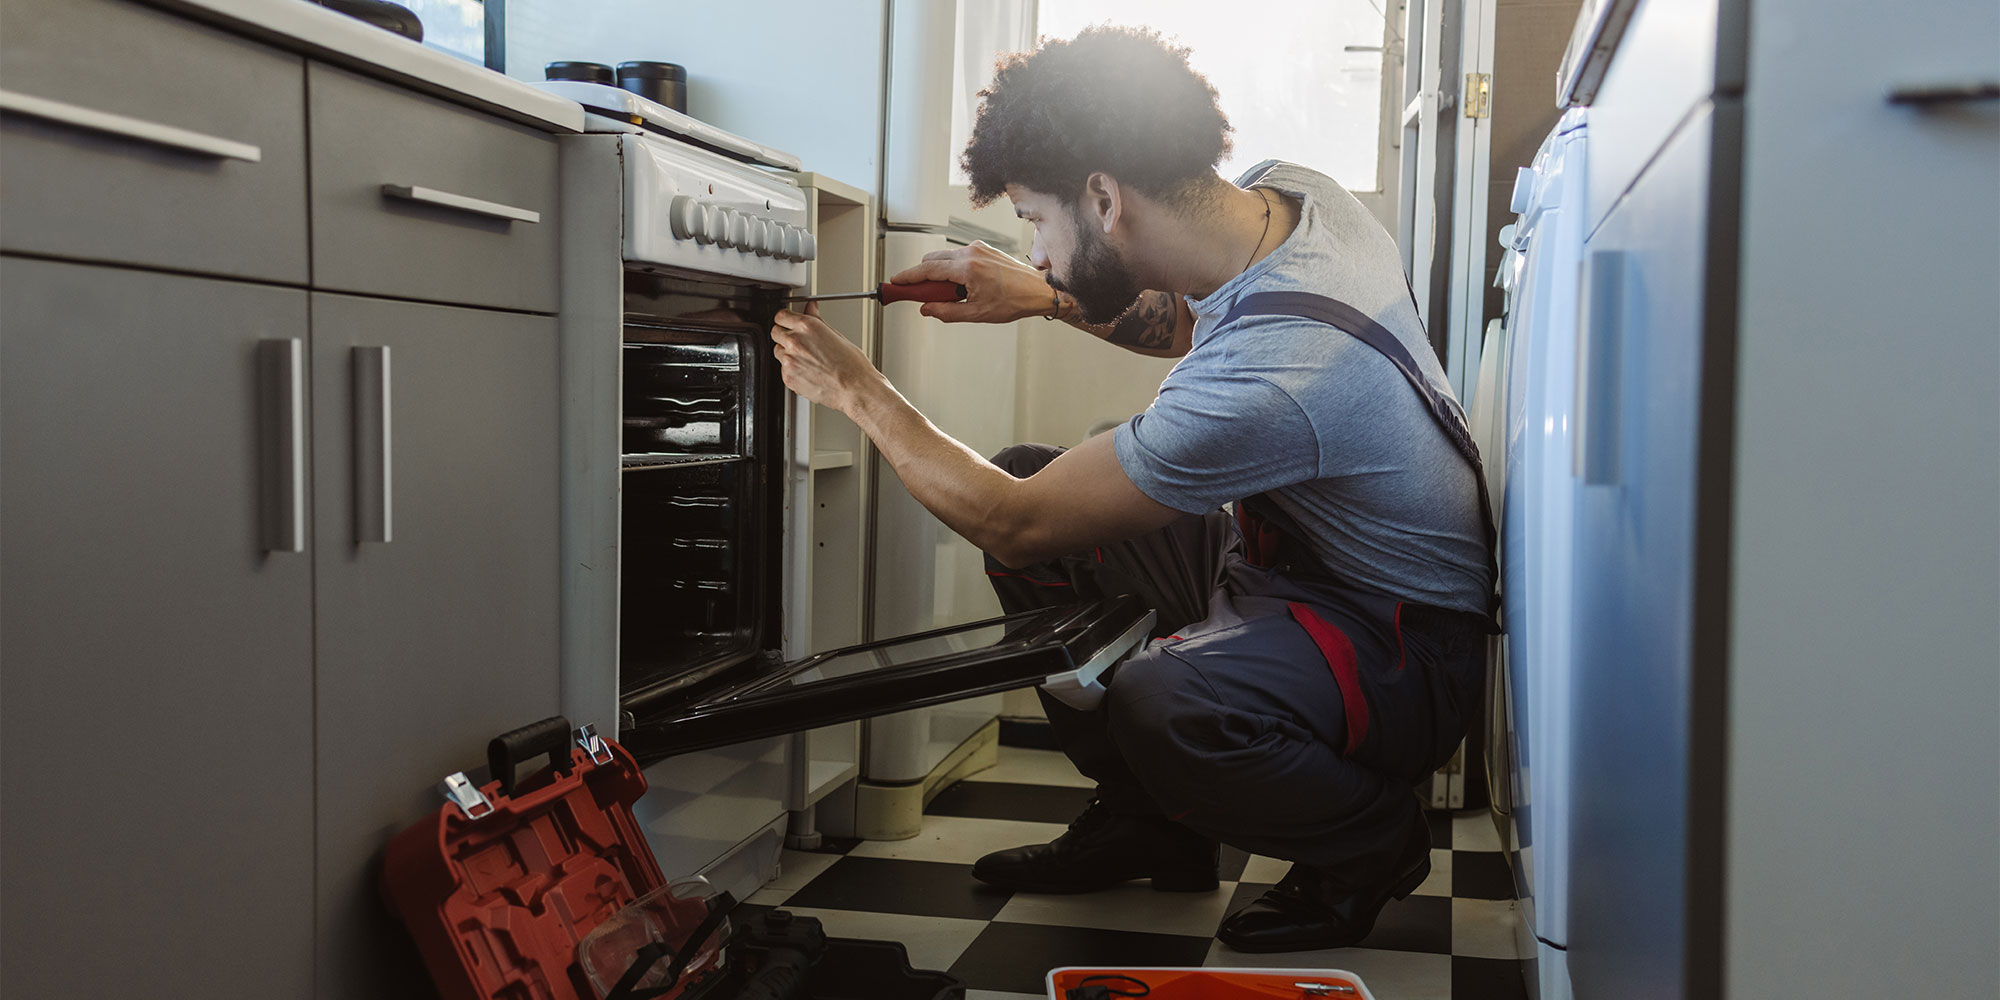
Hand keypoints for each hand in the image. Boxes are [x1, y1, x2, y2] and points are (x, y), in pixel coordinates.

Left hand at [770, 302, 885, 412]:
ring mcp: (789, 360)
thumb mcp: (836, 335)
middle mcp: (795, 341)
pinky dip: (792, 370)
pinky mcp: (788, 377)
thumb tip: (811, 309)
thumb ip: (817, 320)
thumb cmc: (851, 365)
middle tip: (798, 341)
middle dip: (784, 334)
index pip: (781, 315)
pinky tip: (808, 371)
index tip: (789, 322)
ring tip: (807, 359)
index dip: (785, 319)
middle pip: (775, 332)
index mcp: (807, 326)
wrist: (854, 388)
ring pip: (778, 351)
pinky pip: (783, 369)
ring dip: (787, 352)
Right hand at [887, 241, 1057, 322]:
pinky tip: (963, 285)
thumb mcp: (976, 314)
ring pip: (944, 257)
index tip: (896, 282)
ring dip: (940, 274)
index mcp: (968, 269)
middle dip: (922, 277)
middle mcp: (971, 253)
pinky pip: (958, 256)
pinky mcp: (983, 248)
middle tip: (922, 295)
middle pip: (932, 260)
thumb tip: (926, 309)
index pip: (927, 270)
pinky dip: (953, 269)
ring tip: (952, 294)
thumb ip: (946, 312)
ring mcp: (977, 248)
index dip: (908, 277)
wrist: (1038, 291)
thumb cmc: (1014, 301)